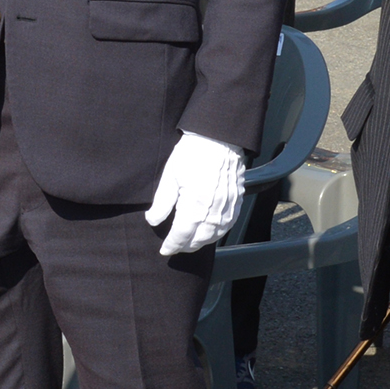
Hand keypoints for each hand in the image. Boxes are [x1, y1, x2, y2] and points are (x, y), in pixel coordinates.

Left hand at [144, 131, 246, 254]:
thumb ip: (162, 203)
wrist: (218, 138)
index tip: (164, 250)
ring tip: (190, 243)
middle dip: (185, 246)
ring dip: (201, 242)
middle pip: (199, 239)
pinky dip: (217, 233)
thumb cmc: (192, 154)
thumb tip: (152, 221)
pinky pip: (228, 225)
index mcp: (194, 204)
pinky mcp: (236, 201)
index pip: (181, 235)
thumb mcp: (170, 176)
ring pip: (214, 235)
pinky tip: (209, 232)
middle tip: (175, 247)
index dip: (172, 245)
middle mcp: (213, 210)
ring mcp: (227, 207)